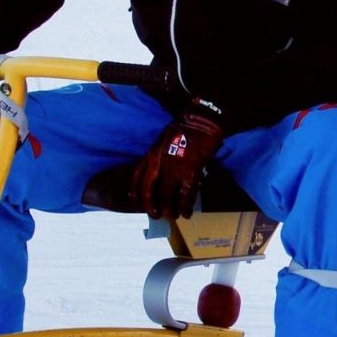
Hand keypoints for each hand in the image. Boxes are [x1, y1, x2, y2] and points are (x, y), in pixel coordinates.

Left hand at [130, 100, 224, 217]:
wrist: (201, 121)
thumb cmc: (183, 129)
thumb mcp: (162, 141)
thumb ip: (157, 157)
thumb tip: (157, 173)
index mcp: (151, 155)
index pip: (137, 178)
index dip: (136, 194)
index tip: (137, 204)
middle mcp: (159, 164)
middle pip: (149, 192)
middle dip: (151, 206)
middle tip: (156, 215)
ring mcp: (174, 169)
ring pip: (167, 197)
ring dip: (170, 210)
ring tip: (173, 215)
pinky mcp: (191, 173)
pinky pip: (185, 196)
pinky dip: (186, 207)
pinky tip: (187, 213)